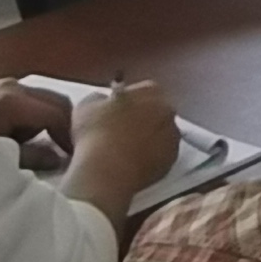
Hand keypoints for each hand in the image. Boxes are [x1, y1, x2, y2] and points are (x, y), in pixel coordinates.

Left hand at [0, 80, 72, 168]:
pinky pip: (30, 99)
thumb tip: (60, 159)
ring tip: (44, 144)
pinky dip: (37, 115)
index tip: (76, 156)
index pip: (57, 115)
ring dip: (51, 120)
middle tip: (69, 150)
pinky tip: (27, 134)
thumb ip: (33, 158)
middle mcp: (13, 87)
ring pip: (45, 99)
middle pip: (57, 101)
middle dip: (66, 125)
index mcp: (12, 103)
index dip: (70, 136)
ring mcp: (5, 84)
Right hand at [66, 79, 178, 221]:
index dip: (128, 100)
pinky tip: (133, 162)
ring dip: (147, 137)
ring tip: (126, 149)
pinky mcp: (172, 161)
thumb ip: (101, 98)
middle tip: (120, 130)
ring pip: (160, 134)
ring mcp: (173, 137)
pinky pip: (160, 155)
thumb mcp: (87, 105)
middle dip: (141, 118)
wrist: (107, 171)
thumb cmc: (95, 132)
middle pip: (156, 112)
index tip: (115, 111)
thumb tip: (106, 102)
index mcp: (151, 91)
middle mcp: (168, 111)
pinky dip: (150, 156)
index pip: (143, 90)